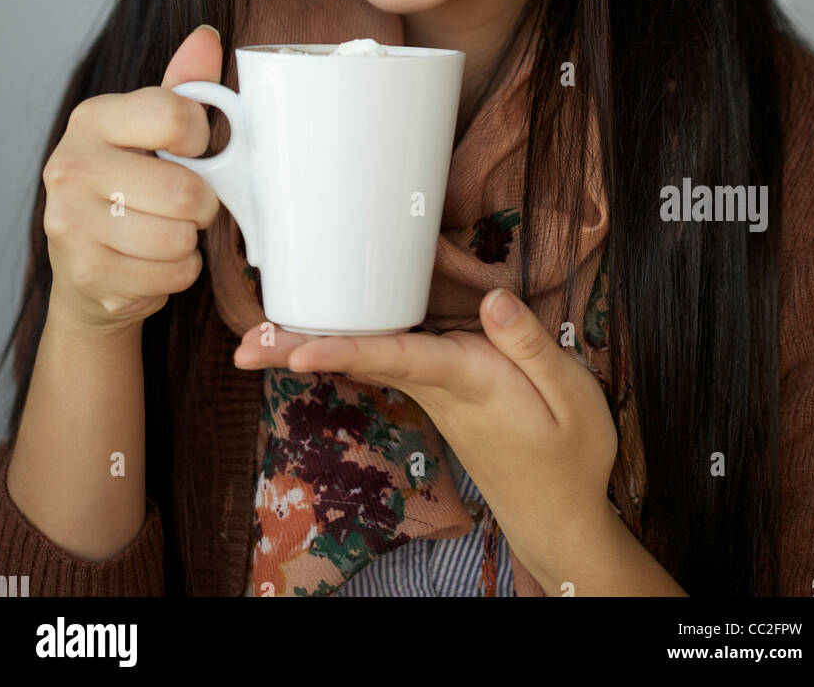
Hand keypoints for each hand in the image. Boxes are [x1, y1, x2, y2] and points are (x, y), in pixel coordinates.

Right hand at [42, 25, 222, 333]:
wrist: (89, 267)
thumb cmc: (132, 186)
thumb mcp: (154, 130)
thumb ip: (184, 86)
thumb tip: (207, 37)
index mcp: (92, 118)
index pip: (174, 115)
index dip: (202, 137)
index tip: (195, 149)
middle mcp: (70, 166)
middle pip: (183, 189)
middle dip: (202, 203)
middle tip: (187, 203)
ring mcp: (71, 223)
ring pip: (179, 236)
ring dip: (189, 240)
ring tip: (166, 230)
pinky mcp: (87, 273)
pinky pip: (172, 273)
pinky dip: (178, 272)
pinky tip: (153, 260)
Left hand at [233, 286, 619, 593]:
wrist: (559, 513)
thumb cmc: (571, 453)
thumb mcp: (572, 396)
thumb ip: (530, 345)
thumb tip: (492, 300)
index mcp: (469, 379)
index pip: (397, 358)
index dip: (347, 350)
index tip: (298, 352)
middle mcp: (437, 385)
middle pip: (362, 357)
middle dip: (302, 349)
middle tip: (242, 346)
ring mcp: (432, 391)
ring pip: (366, 359)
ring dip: (313, 346)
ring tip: (258, 336)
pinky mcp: (438, 388)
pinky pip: (385, 358)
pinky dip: (347, 346)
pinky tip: (320, 335)